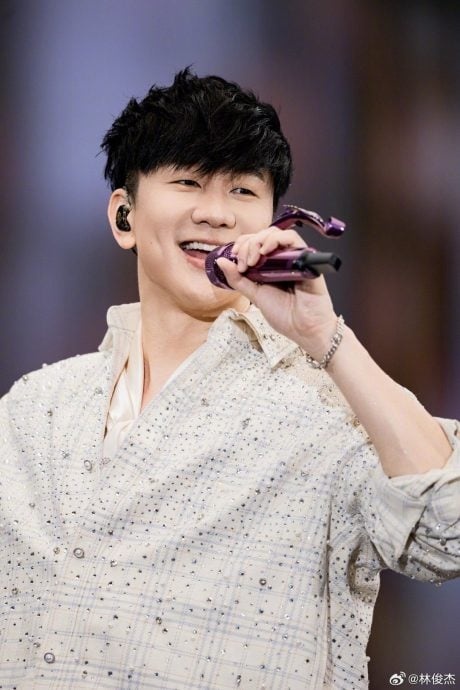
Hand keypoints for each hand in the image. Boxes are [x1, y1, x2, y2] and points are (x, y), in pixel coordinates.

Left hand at [216, 226, 338, 358]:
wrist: (304, 328)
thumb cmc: (284, 315)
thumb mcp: (255, 295)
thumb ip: (238, 279)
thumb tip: (221, 261)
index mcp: (268, 266)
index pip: (253, 242)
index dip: (241, 245)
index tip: (234, 257)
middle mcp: (281, 258)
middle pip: (262, 235)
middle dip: (247, 245)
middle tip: (243, 263)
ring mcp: (293, 256)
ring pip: (275, 233)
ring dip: (258, 241)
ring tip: (253, 261)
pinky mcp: (305, 258)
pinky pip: (292, 238)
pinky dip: (275, 240)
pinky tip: (265, 252)